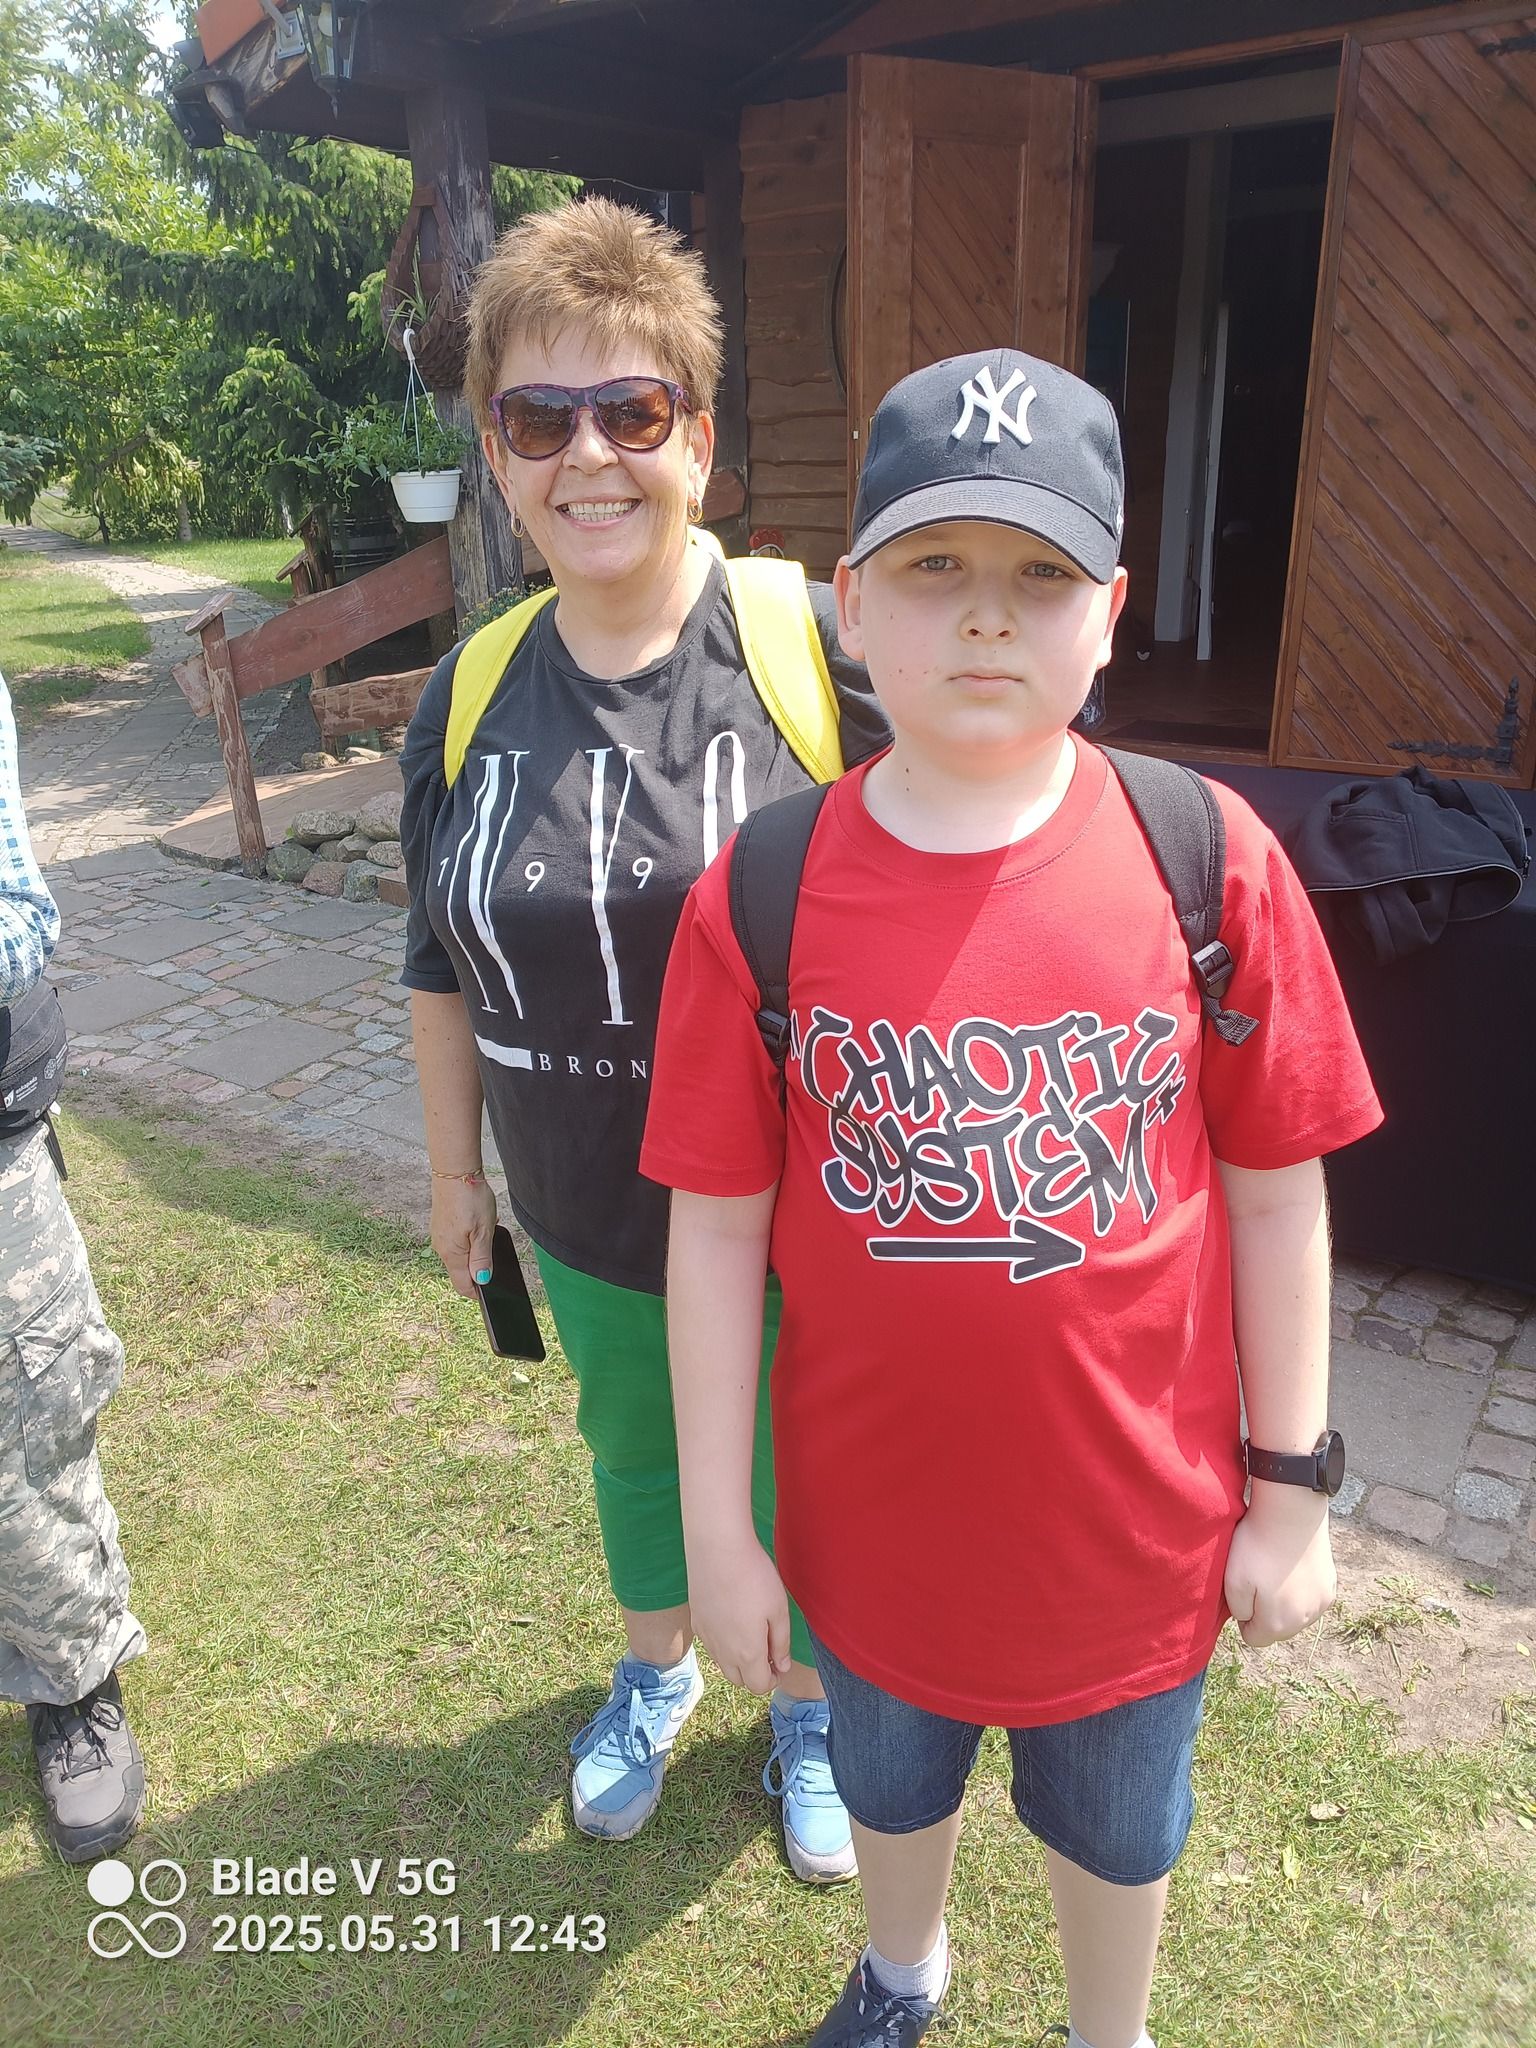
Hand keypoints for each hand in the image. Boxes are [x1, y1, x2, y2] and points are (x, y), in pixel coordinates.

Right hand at [429, 1175, 497, 1296]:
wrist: (455, 1171)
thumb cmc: (470, 1199)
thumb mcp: (483, 1231)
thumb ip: (481, 1258)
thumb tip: (482, 1281)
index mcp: (451, 1254)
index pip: (462, 1285)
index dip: (477, 1292)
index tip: (491, 1292)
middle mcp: (441, 1248)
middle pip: (460, 1271)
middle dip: (478, 1270)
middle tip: (494, 1257)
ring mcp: (439, 1235)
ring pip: (458, 1255)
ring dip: (474, 1252)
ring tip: (487, 1235)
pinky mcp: (441, 1224)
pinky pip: (455, 1241)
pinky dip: (468, 1239)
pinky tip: (478, 1225)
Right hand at [686, 1534, 792, 1694]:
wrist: (717, 1549)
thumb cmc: (754, 1577)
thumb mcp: (779, 1610)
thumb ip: (781, 1643)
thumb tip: (783, 1666)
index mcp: (748, 1653)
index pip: (759, 1686)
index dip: (772, 1679)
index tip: (779, 1662)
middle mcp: (723, 1652)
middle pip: (739, 1681)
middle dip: (755, 1674)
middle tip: (767, 1651)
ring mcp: (706, 1637)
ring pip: (723, 1665)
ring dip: (738, 1661)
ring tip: (751, 1635)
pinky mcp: (696, 1621)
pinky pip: (711, 1646)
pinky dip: (723, 1645)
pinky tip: (732, 1620)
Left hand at [1224, 1484, 1336, 1647]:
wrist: (1291, 1512)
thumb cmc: (1257, 1546)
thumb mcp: (1232, 1581)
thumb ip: (1238, 1611)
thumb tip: (1248, 1620)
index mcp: (1278, 1624)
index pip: (1254, 1638)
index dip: (1243, 1617)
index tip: (1242, 1591)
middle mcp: (1304, 1621)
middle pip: (1277, 1629)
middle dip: (1265, 1611)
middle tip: (1257, 1577)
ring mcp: (1321, 1603)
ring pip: (1296, 1614)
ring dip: (1285, 1600)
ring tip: (1275, 1569)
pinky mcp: (1331, 1585)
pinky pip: (1311, 1597)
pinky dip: (1301, 1587)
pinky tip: (1292, 1565)